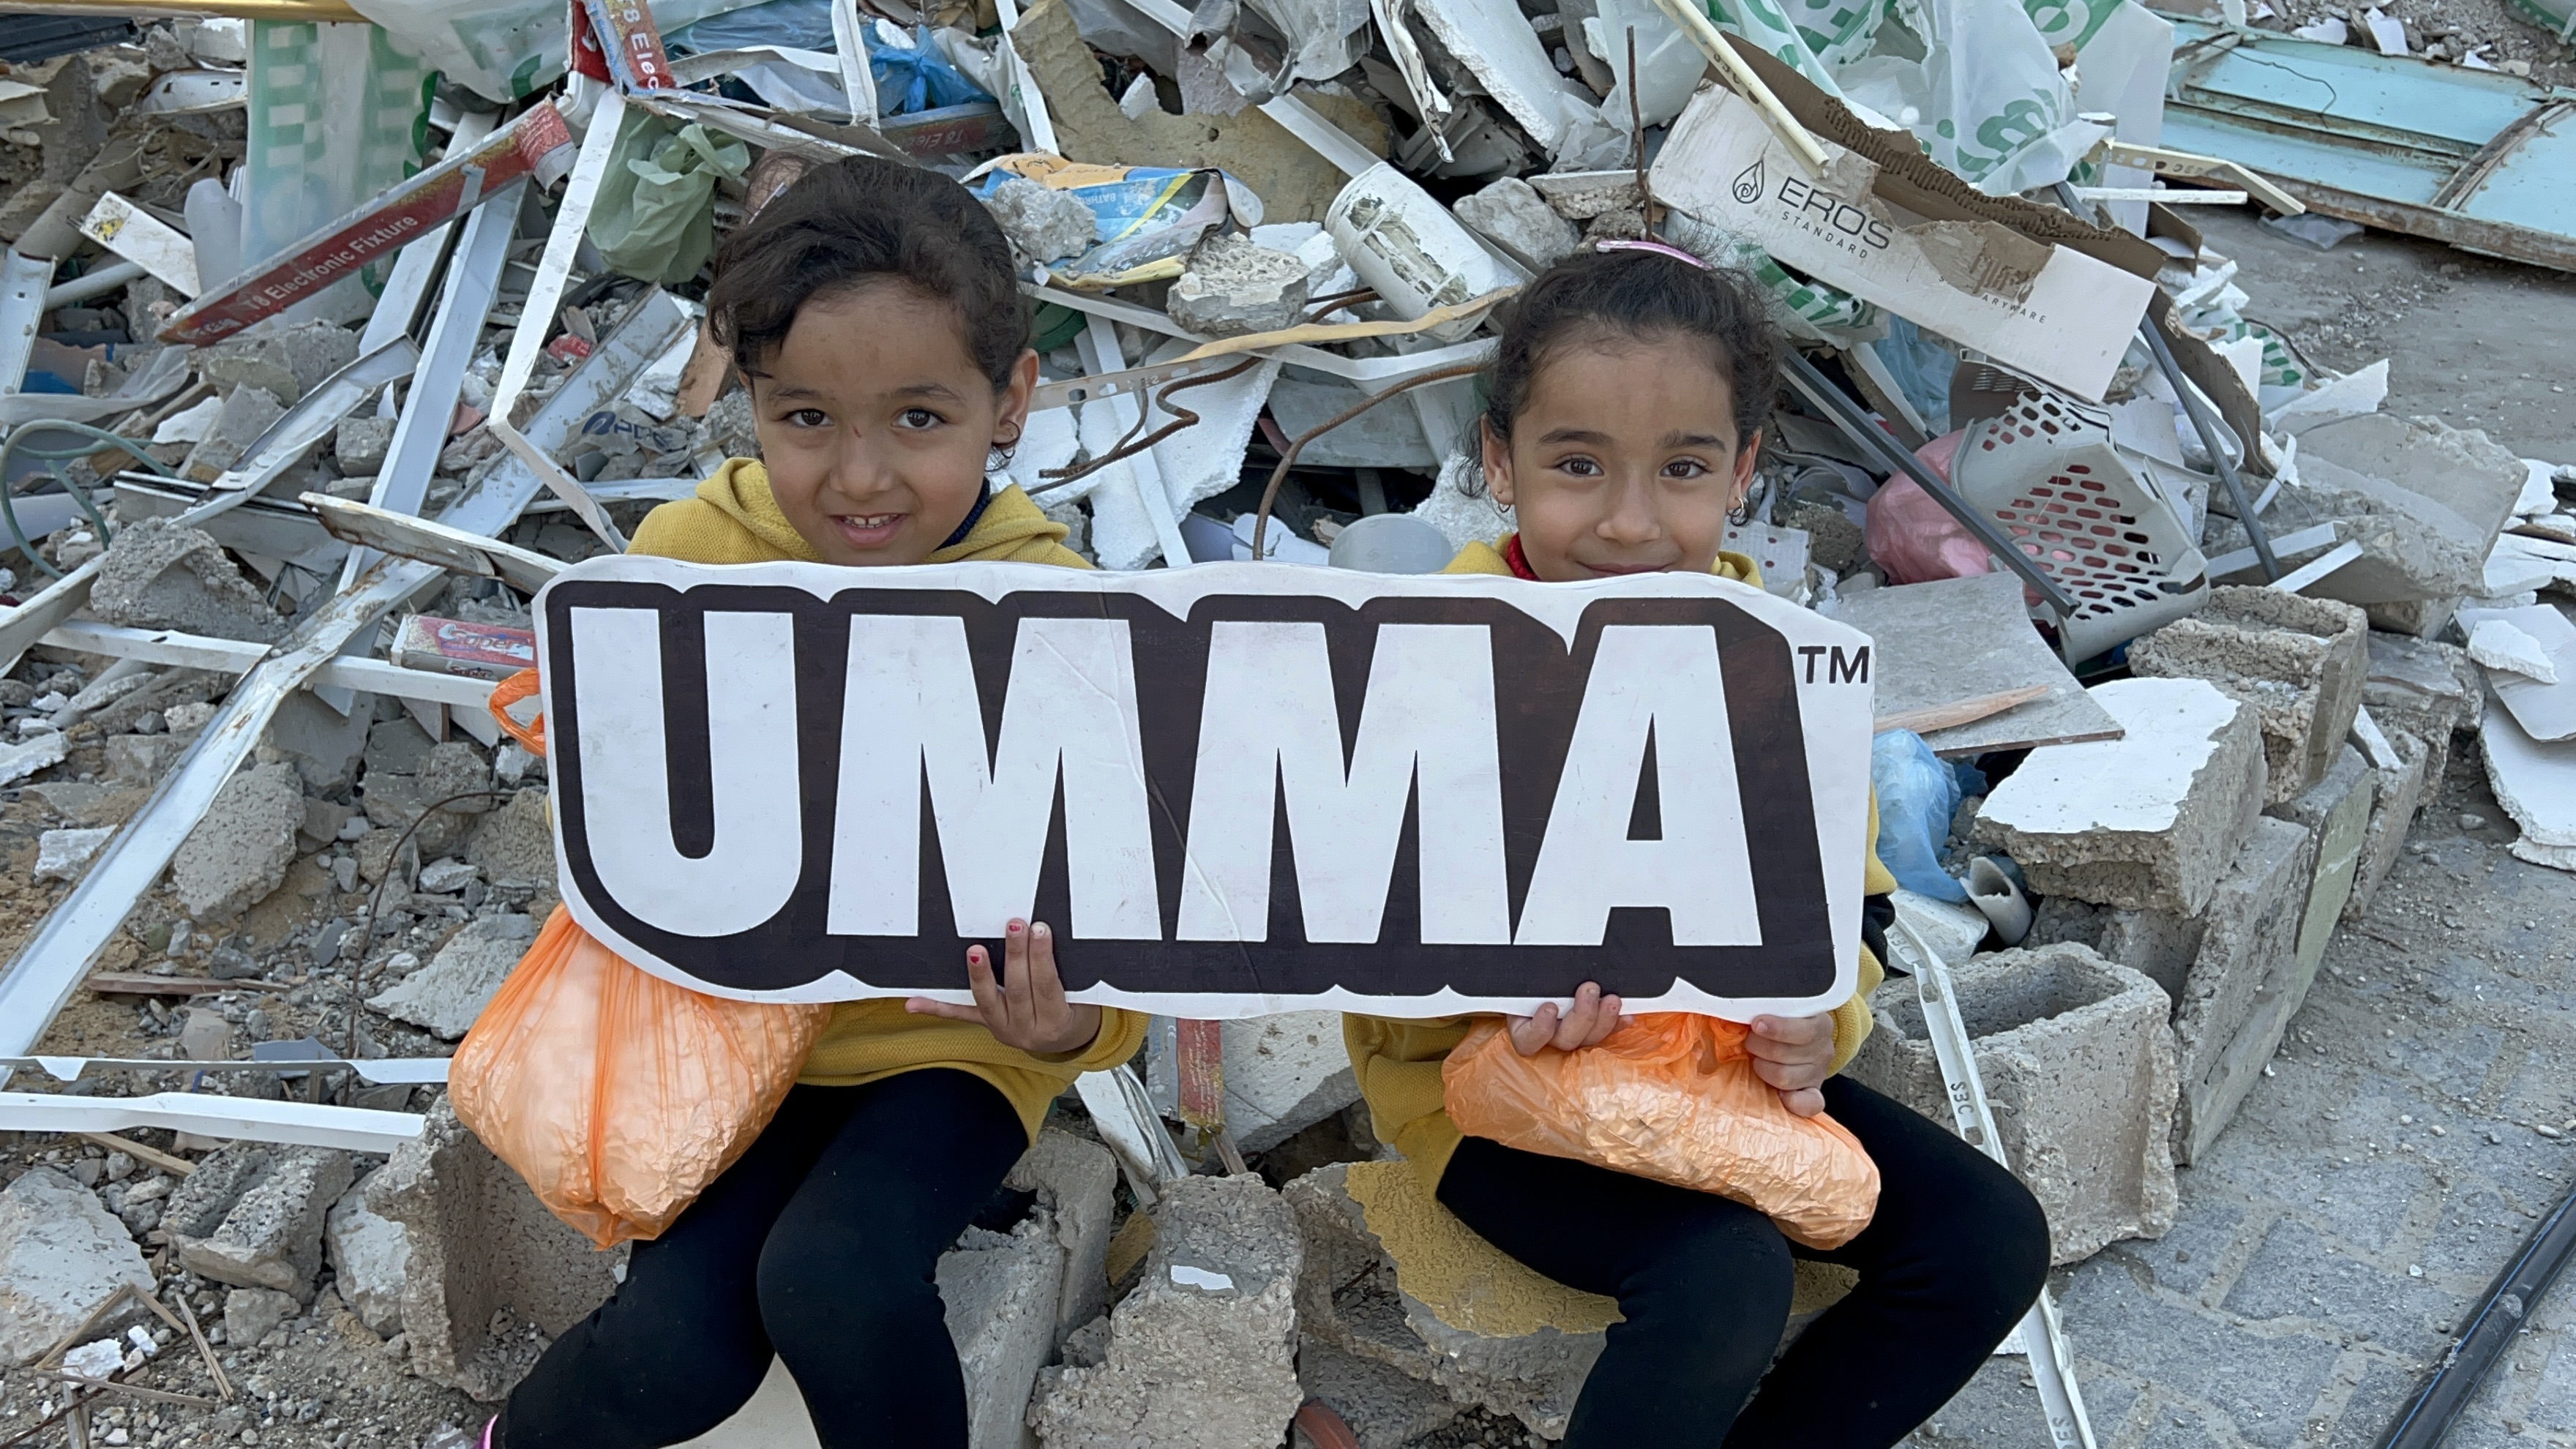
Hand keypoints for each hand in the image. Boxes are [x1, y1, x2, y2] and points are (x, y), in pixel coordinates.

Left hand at [906, 919, 1101, 1055]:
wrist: (1064, 1040)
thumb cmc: (1074, 1011)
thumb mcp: (1082, 996)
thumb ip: (1068, 972)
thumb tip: (1051, 935)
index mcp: (1056, 1021)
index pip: (1047, 985)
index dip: (1042, 958)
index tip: (1040, 930)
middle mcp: (1026, 1030)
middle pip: (1017, 990)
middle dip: (1016, 955)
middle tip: (1014, 926)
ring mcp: (1003, 1029)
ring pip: (987, 1001)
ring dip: (980, 975)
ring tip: (974, 952)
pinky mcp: (986, 1026)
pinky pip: (961, 1015)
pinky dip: (936, 1008)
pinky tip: (915, 1002)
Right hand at [1507, 982, 1623, 1055]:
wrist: (1537, 974)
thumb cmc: (1526, 976)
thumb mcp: (1525, 974)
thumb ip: (1531, 975)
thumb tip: (1534, 960)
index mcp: (1523, 1025)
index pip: (1527, 1040)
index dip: (1539, 1029)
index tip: (1549, 1007)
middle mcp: (1548, 1034)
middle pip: (1564, 1039)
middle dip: (1582, 1016)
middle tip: (1589, 989)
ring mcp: (1570, 1033)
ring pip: (1588, 1039)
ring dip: (1603, 1020)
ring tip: (1611, 999)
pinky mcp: (1591, 1029)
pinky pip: (1606, 1033)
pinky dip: (1617, 1023)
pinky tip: (1626, 1014)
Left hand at [1747, 1012, 1836, 1116]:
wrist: (1799, 1043)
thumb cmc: (1781, 1024)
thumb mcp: (1779, 1010)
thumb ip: (1765, 1007)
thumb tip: (1739, 1008)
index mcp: (1820, 1023)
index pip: (1804, 1030)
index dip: (1778, 1028)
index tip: (1757, 1024)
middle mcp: (1824, 1049)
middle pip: (1785, 1053)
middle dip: (1758, 1046)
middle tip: (1750, 1042)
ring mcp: (1819, 1073)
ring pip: (1785, 1077)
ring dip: (1763, 1068)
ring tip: (1757, 1060)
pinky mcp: (1814, 1093)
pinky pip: (1810, 1104)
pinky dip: (1792, 1101)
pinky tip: (1779, 1094)